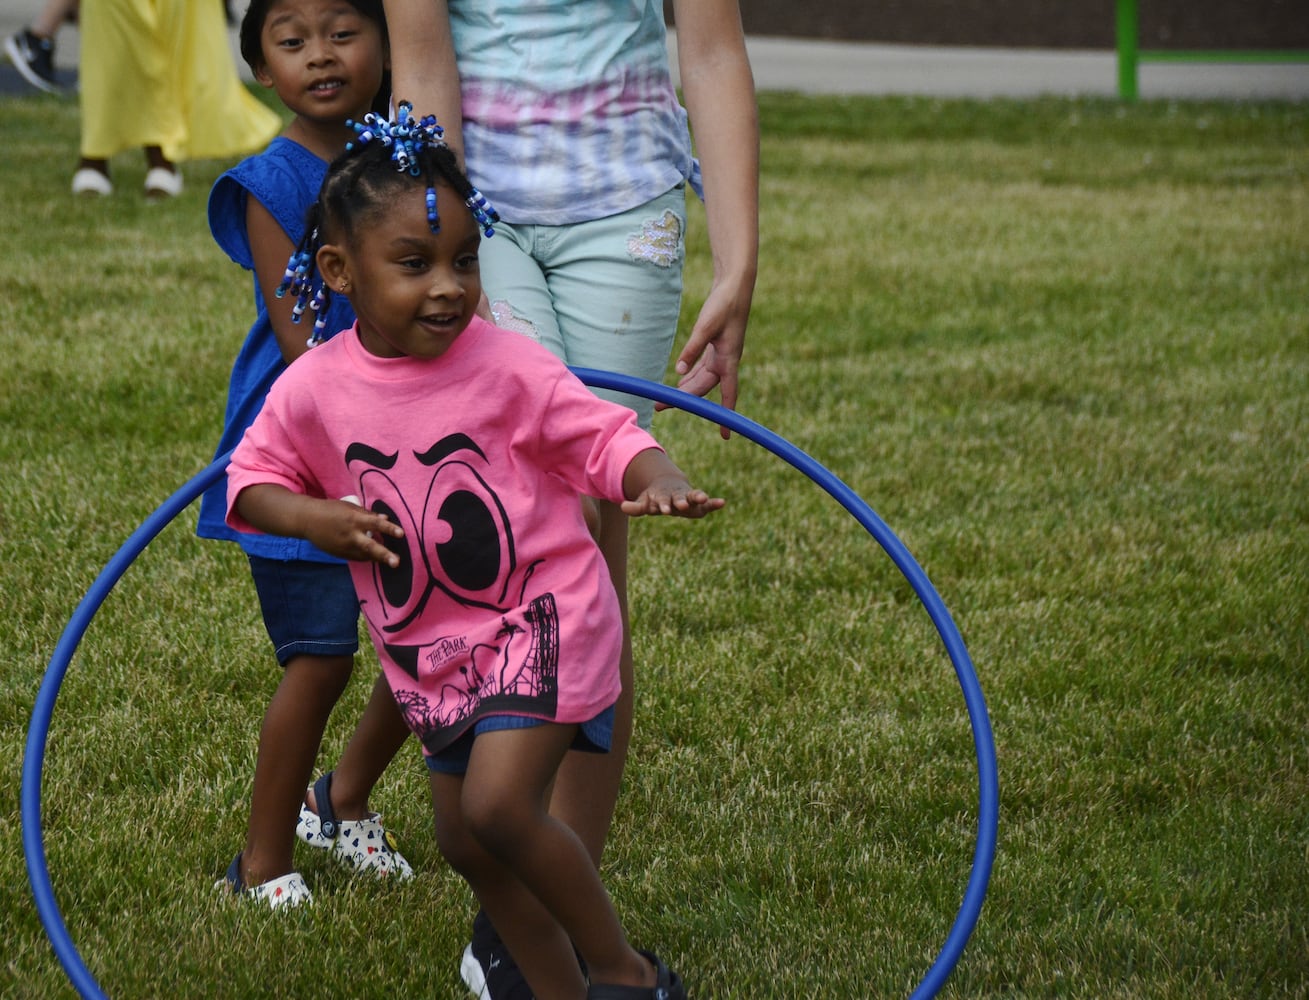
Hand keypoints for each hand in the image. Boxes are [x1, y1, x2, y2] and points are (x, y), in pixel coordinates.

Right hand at [302, 497, 406, 566]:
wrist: (307, 520)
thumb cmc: (331, 510)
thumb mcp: (350, 507)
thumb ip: (368, 514)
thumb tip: (385, 518)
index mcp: (354, 519)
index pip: (375, 524)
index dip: (389, 528)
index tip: (402, 534)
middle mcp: (350, 535)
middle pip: (370, 546)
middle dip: (384, 555)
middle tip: (397, 562)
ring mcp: (344, 547)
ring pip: (365, 555)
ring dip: (379, 558)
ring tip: (391, 560)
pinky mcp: (340, 555)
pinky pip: (358, 557)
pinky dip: (367, 556)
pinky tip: (374, 556)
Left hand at [620, 475, 724, 518]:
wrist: (668, 486)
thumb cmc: (655, 499)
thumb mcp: (644, 503)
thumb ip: (635, 507)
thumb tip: (622, 506)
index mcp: (663, 496)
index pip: (662, 501)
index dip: (663, 505)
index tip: (663, 509)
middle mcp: (677, 496)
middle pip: (679, 498)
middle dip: (680, 502)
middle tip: (681, 505)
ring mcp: (688, 498)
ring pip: (693, 497)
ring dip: (698, 497)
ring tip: (705, 497)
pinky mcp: (698, 503)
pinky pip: (707, 504)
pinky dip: (714, 503)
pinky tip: (723, 503)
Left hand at [658, 275, 750, 438]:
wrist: (735, 285)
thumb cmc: (724, 303)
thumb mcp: (705, 325)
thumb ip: (692, 348)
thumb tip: (679, 372)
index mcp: (729, 359)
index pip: (728, 394)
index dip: (725, 415)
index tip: (725, 435)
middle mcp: (726, 361)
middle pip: (704, 388)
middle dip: (685, 400)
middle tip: (659, 406)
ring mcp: (721, 354)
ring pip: (702, 379)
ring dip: (685, 389)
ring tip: (664, 399)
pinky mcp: (715, 346)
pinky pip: (702, 368)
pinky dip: (690, 375)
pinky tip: (680, 380)